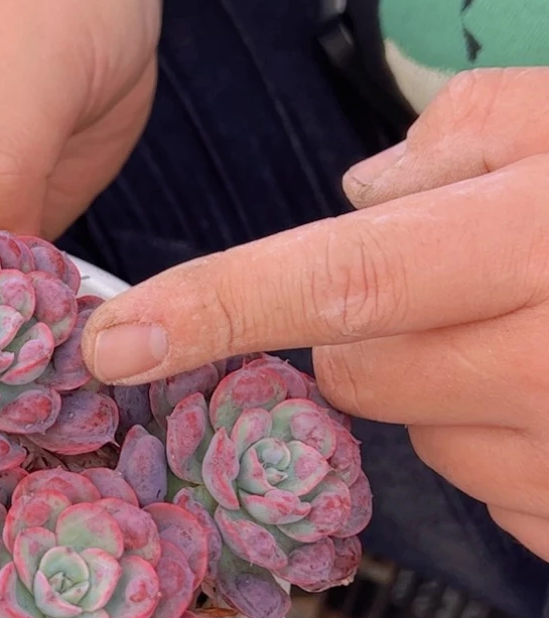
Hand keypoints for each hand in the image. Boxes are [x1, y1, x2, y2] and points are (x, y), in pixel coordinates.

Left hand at [83, 68, 548, 561]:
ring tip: (539, 330)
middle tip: (450, 283)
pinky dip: (499, 438)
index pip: (335, 280)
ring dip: (443, 384)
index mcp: (532, 245)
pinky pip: (489, 485)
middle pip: (356, 370)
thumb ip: (468, 133)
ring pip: (419, 432)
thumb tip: (362, 189)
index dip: (210, 306)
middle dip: (365, 331)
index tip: (111, 337)